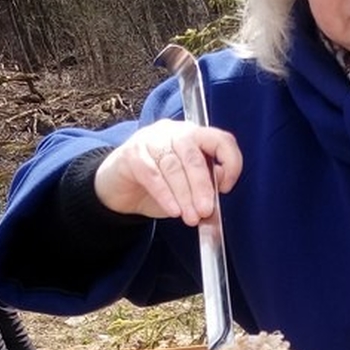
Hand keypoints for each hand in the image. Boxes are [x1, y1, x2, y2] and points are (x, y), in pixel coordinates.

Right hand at [93, 119, 242, 224]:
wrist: (120, 190)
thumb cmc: (159, 186)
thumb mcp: (188, 186)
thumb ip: (207, 182)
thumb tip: (221, 185)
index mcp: (194, 135)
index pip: (220, 140)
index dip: (230, 162)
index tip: (226, 188)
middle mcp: (174, 132)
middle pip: (194, 156)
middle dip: (202, 186)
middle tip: (205, 210)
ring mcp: (151, 140)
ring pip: (173, 167)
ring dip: (184, 195)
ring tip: (190, 217)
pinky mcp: (132, 154)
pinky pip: (152, 175)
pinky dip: (165, 195)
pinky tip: (173, 210)